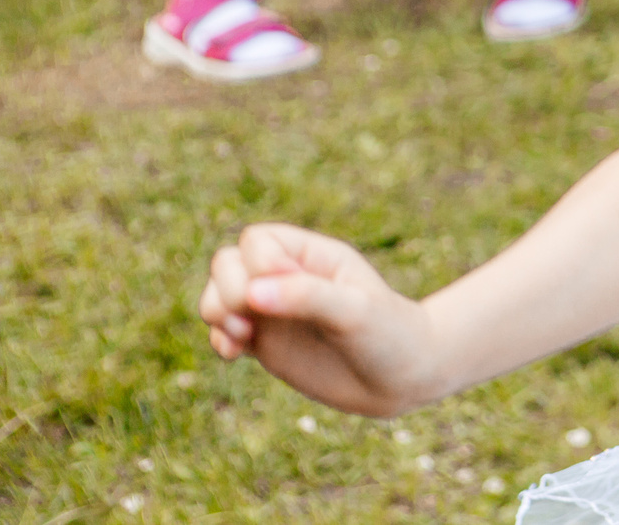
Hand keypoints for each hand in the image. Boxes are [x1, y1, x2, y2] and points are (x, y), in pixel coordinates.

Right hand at [200, 223, 436, 416]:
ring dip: (215, 312)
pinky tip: (235, 354)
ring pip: (218, 296)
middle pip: (227, 263)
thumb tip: (253, 293)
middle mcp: (288, 279)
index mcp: (313, 256)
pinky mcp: (267, 343)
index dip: (256, 264)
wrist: (402, 378)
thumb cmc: (388, 334)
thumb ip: (307, 297)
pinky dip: (218, 339)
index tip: (283, 293)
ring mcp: (275, 311)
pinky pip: (223, 332)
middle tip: (248, 320)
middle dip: (226, 289)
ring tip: (241, 337)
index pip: (256, 241)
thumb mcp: (355, 311)